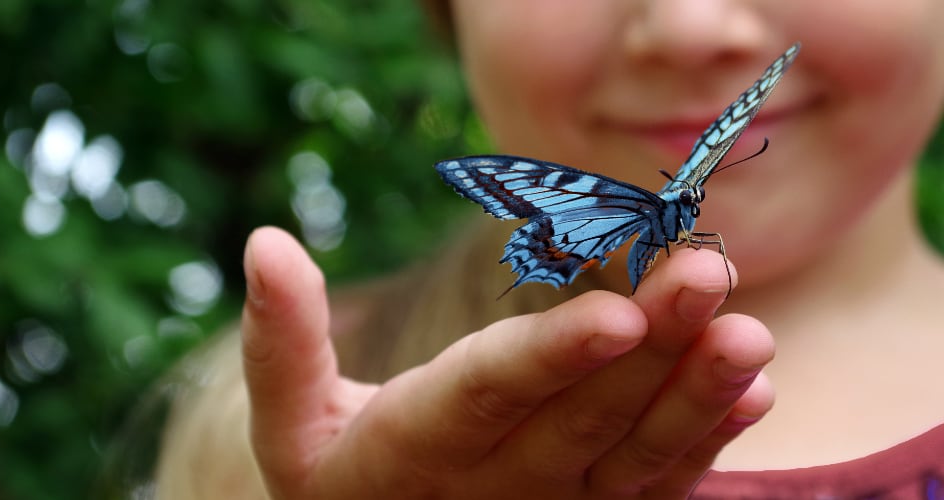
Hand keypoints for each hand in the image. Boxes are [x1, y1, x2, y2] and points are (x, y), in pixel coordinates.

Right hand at [241, 226, 774, 498]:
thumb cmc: (333, 474)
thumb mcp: (289, 419)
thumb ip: (281, 340)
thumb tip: (263, 240)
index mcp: (411, 453)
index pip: (486, 395)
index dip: (550, 357)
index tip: (618, 311)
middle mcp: (493, 490)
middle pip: (581, 420)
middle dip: (651, 350)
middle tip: (707, 275)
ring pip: (634, 459)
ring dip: (696, 398)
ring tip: (750, 334)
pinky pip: (656, 489)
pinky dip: (706, 442)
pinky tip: (753, 390)